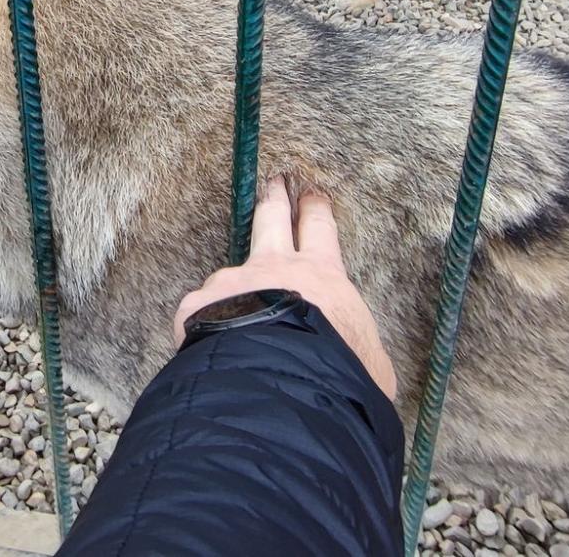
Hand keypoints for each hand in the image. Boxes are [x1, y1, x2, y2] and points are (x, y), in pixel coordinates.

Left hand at [174, 175, 398, 399]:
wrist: (285, 385)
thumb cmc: (339, 371)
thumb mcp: (369, 359)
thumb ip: (357, 344)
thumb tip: (360, 356)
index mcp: (319, 275)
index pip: (319, 230)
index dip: (314, 209)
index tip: (311, 193)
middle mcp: (272, 268)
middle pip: (271, 220)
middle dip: (273, 198)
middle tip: (272, 182)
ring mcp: (232, 283)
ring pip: (229, 277)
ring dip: (232, 288)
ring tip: (231, 311)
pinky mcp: (199, 306)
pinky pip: (200, 315)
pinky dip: (206, 329)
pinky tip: (210, 349)